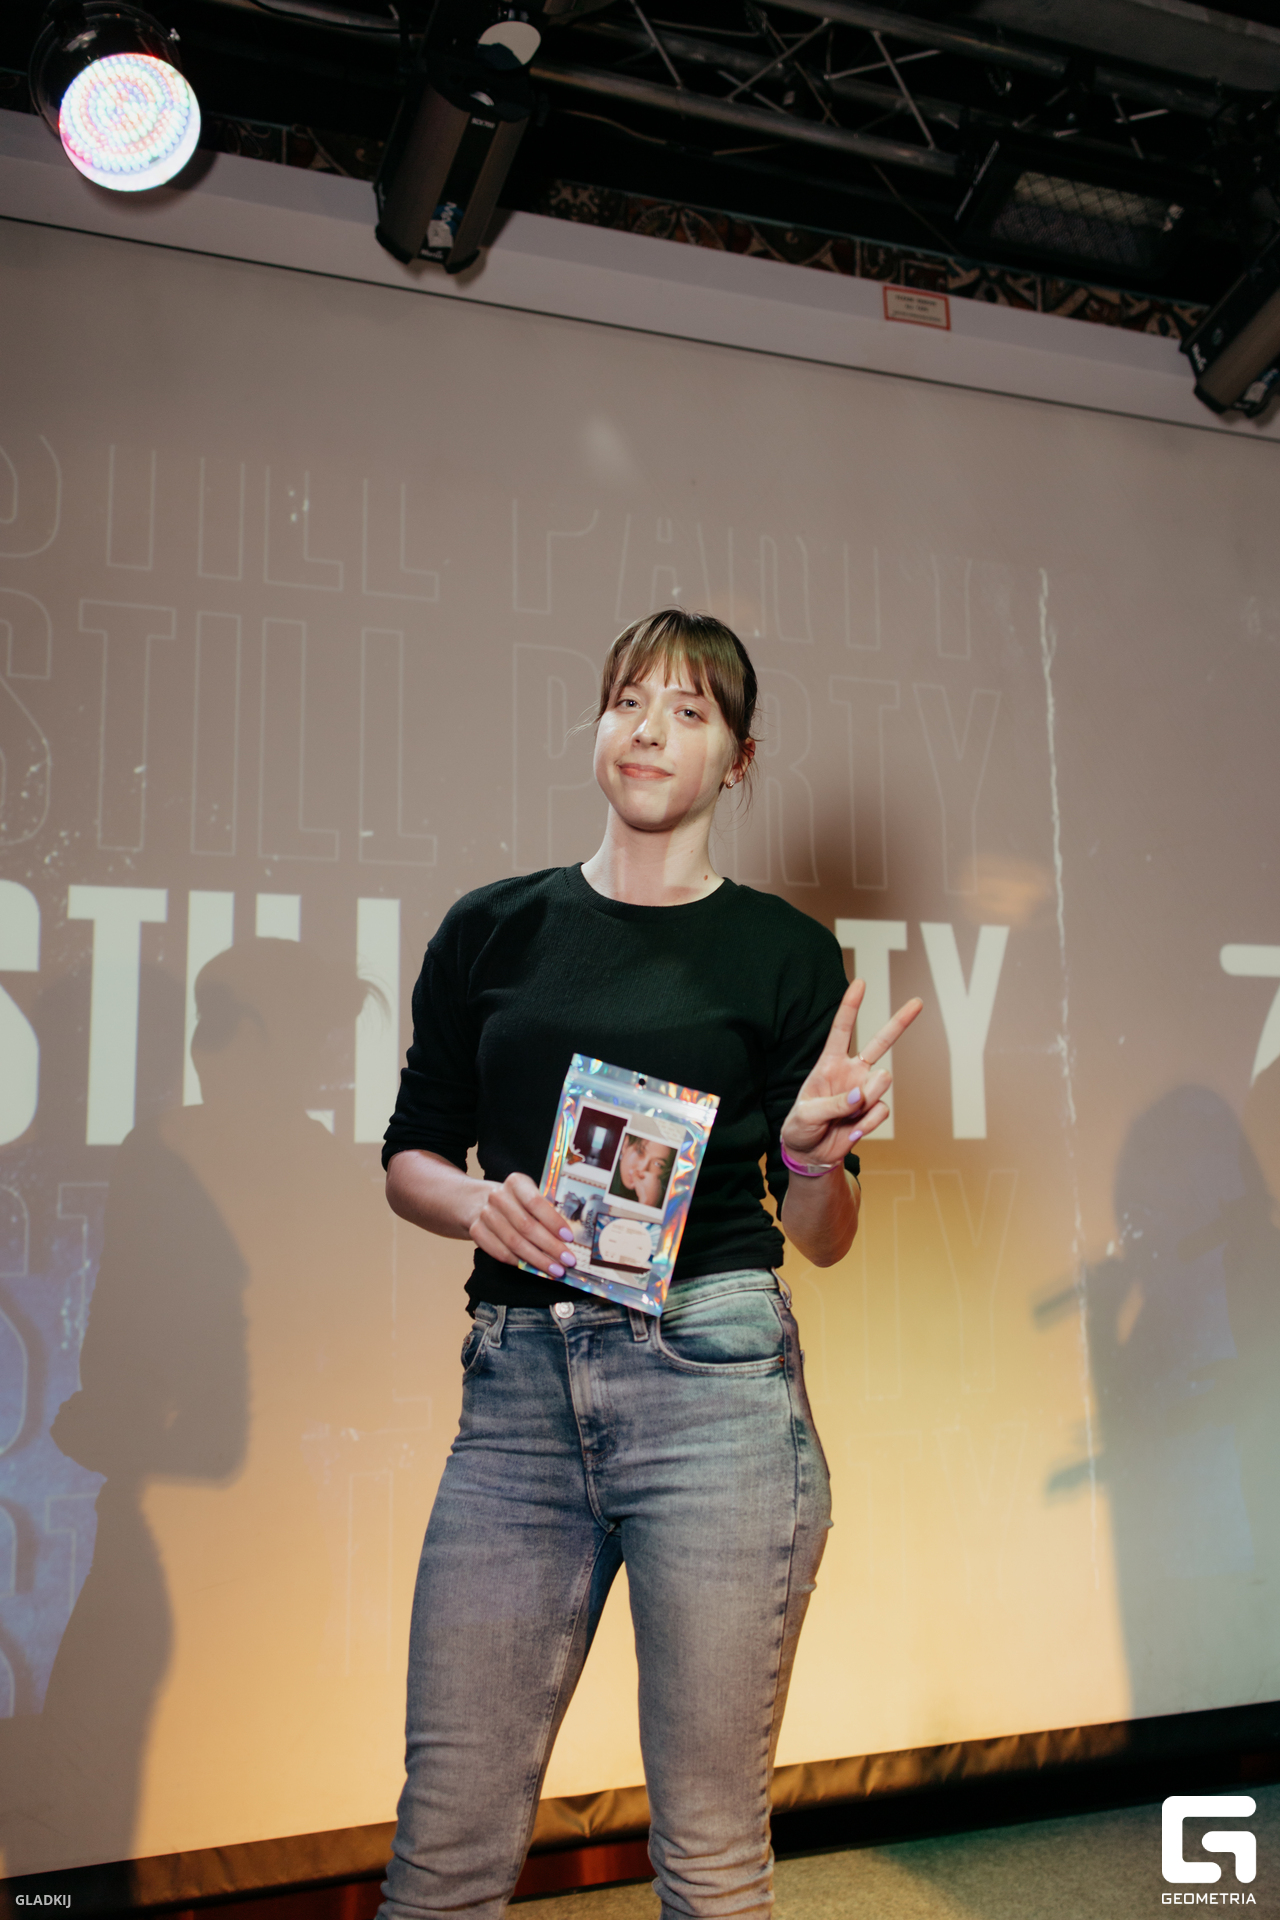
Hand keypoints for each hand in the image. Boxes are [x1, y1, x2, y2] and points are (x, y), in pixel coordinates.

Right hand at [469, 1172, 578, 1278]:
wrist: (478, 1201)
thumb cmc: (516, 1201)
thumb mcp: (530, 1195)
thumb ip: (547, 1210)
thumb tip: (568, 1237)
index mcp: (516, 1182)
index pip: (535, 1202)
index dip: (553, 1221)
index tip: (569, 1237)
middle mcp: (498, 1196)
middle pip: (526, 1226)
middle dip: (550, 1246)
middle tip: (568, 1260)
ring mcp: (485, 1214)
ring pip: (514, 1243)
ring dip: (538, 1259)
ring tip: (556, 1270)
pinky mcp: (477, 1231)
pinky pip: (500, 1252)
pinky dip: (520, 1263)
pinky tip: (535, 1269)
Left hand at [780, 980, 923, 1167]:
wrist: (810, 1153)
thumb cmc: (800, 1127)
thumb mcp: (807, 1114)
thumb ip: (835, 1103)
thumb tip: (863, 1095)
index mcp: (829, 1064)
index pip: (842, 1030)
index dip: (851, 1006)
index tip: (860, 982)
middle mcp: (852, 1072)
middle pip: (880, 1042)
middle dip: (900, 1022)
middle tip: (918, 1002)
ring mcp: (865, 1091)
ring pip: (882, 1084)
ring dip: (866, 1100)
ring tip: (847, 1116)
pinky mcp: (873, 1111)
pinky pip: (879, 1112)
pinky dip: (865, 1124)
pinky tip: (850, 1130)